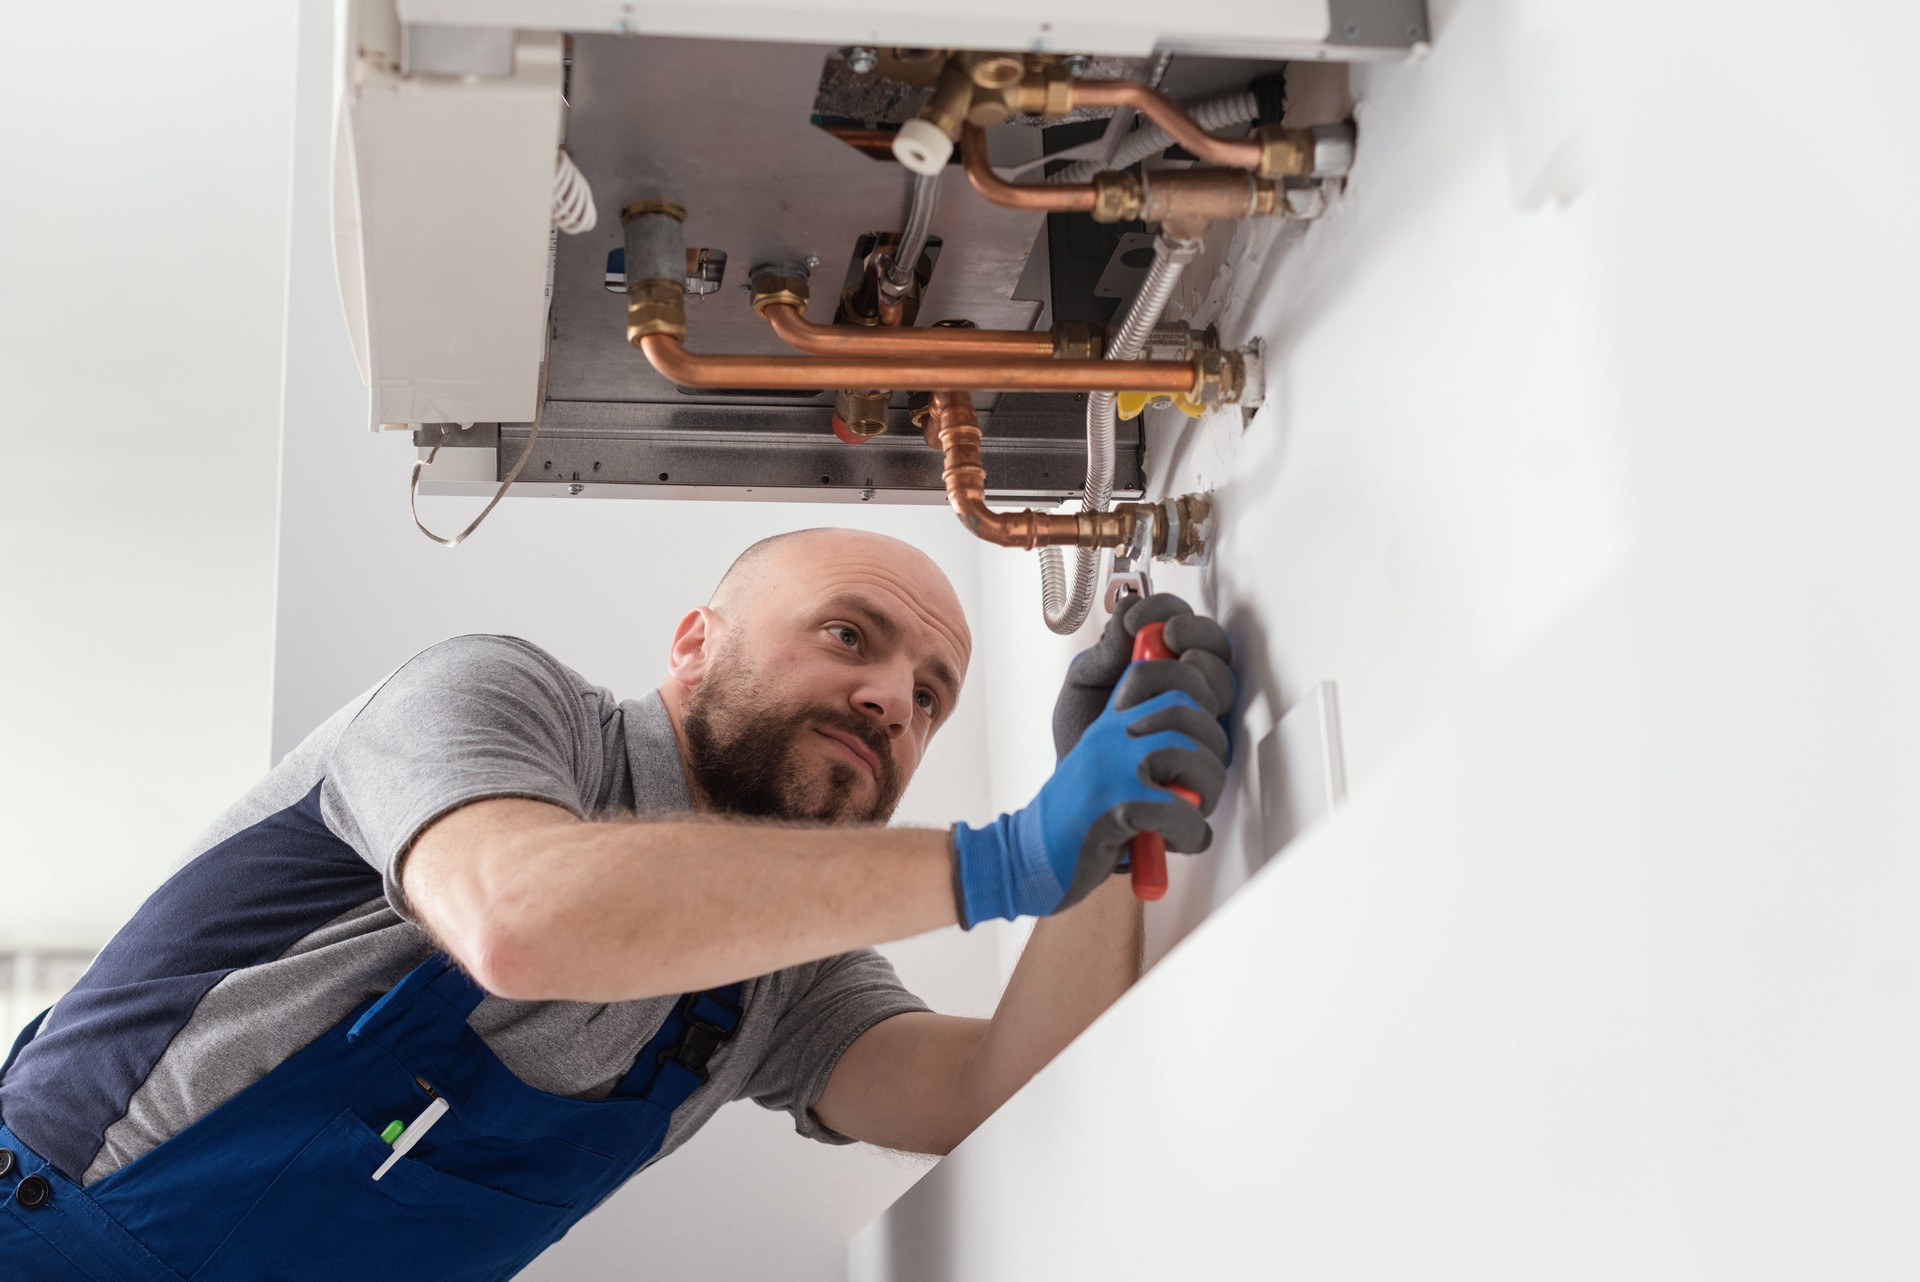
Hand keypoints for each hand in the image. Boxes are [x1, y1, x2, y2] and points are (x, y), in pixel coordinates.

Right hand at [951, 661, 1232, 925]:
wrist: (1030, 859)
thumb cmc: (1079, 821)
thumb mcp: (1108, 768)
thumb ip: (1146, 747)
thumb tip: (1210, 742)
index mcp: (1109, 723)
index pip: (1156, 674)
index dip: (1193, 688)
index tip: (1202, 726)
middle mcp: (1108, 736)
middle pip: (1184, 710)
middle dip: (1211, 750)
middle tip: (1203, 785)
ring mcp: (1110, 767)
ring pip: (1189, 753)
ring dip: (1206, 791)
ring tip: (1192, 815)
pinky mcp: (1115, 806)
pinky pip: (1181, 810)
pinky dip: (1191, 832)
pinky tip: (1175, 842)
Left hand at [1052, 593, 1233, 758]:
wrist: (1078, 791)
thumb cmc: (1082, 736)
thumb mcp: (1083, 684)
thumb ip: (1105, 652)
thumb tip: (1127, 618)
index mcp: (1156, 659)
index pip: (1176, 619)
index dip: (1162, 610)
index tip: (1135, 620)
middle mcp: (1186, 684)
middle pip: (1213, 646)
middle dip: (1195, 633)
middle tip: (1168, 636)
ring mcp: (1200, 716)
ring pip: (1223, 683)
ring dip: (1201, 672)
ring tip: (1172, 678)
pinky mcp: (1206, 752)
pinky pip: (1220, 729)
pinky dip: (1201, 715)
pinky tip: (1170, 716)